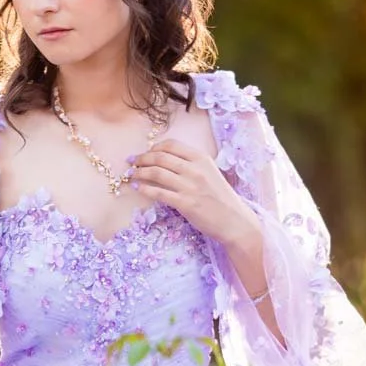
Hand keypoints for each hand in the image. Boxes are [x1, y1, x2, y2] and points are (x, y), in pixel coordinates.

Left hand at [128, 139, 254, 246]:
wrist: (234, 220)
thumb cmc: (220, 197)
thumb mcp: (209, 173)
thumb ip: (191, 165)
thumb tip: (165, 160)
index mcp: (201, 158)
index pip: (171, 145)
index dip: (153, 147)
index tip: (145, 153)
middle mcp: (195, 169)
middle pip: (160, 157)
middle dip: (141, 158)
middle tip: (131, 162)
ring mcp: (190, 186)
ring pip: (156, 173)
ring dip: (139, 172)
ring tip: (131, 175)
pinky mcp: (185, 203)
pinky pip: (159, 192)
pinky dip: (145, 189)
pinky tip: (138, 188)